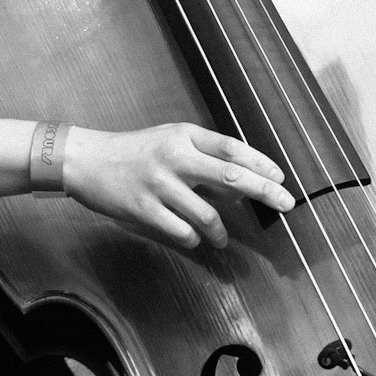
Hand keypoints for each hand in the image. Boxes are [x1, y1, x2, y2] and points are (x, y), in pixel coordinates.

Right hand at [62, 123, 295, 252]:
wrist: (87, 161)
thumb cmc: (134, 151)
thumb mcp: (170, 141)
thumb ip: (204, 157)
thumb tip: (242, 185)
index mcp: (183, 136)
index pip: (231, 148)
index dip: (261, 163)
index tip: (281, 177)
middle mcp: (175, 157)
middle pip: (231, 176)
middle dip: (264, 191)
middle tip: (287, 204)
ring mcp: (159, 184)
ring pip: (208, 214)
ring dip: (221, 232)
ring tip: (222, 239)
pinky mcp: (144, 209)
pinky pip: (183, 232)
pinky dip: (194, 239)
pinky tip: (193, 238)